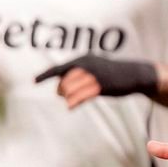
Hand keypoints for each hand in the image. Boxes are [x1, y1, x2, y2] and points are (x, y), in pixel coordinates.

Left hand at [34, 54, 157, 108]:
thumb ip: (79, 75)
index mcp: (83, 59)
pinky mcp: (101, 86)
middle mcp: (87, 65)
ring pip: (70, 89)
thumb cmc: (113, 73)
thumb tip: (61, 87)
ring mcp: (94, 75)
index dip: (45, 75)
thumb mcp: (95, 69)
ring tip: (71, 102)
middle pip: (63, 82)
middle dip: (62, 91)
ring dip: (68, 98)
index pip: (59, 68)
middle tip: (68, 97)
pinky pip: (81, 96)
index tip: (33, 81)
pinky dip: (74, 102)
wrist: (134, 74)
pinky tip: (71, 107)